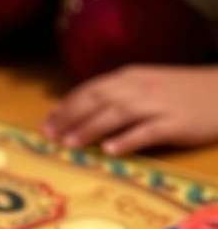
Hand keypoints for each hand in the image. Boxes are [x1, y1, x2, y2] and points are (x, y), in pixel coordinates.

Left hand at [43, 65, 217, 155]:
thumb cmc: (180, 93)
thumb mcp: (145, 86)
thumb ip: (116, 96)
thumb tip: (80, 114)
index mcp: (130, 77)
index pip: (90, 89)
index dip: (66, 105)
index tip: (46, 122)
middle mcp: (140, 88)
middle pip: (98, 100)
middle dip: (70, 117)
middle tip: (50, 137)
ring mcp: (158, 105)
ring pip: (118, 114)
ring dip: (90, 128)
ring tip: (69, 144)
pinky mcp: (176, 123)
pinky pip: (148, 131)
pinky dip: (127, 140)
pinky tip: (109, 151)